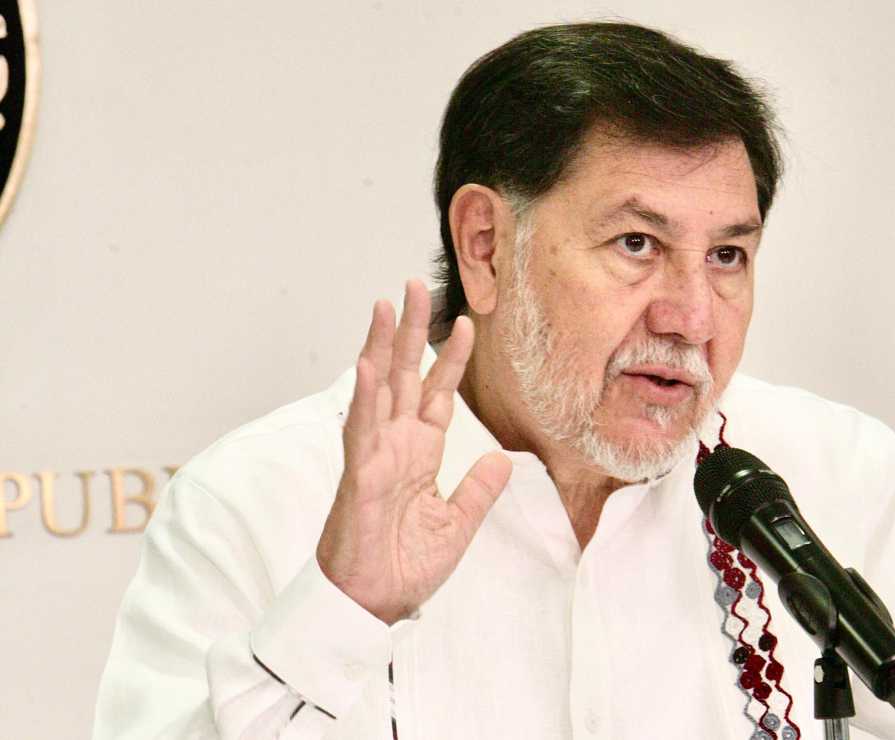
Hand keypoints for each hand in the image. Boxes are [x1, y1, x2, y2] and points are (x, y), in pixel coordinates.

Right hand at [316, 281, 511, 623]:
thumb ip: (480, 490)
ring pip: (378, 389)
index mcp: (420, 453)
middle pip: (406, 375)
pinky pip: (362, 430)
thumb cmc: (404, 565)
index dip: (451, 359)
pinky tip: (368, 365)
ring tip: (385, 306)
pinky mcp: (360, 476)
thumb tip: (503, 458)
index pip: (438, 394)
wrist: (375, 603)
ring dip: (381, 347)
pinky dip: (365, 398)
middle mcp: (396, 444)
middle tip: (415, 286)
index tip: (467, 324)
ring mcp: (375, 456)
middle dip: (412, 331)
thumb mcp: (458, 525)